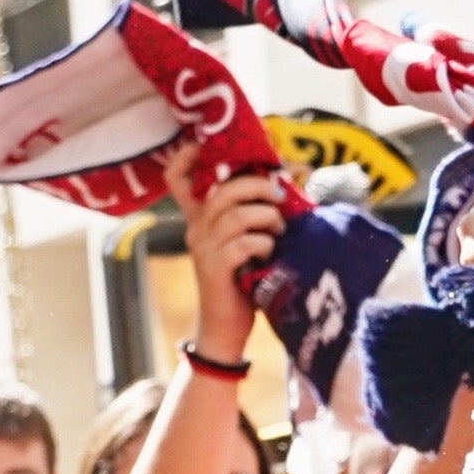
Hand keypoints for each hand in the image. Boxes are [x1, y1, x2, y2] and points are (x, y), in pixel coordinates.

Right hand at [180, 156, 288, 359]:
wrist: (227, 326)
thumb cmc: (244, 277)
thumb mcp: (247, 237)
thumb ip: (260, 208)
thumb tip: (296, 171)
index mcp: (199, 218)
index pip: (177, 179)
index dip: (187, 157)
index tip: (207, 147)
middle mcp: (196, 229)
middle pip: (223, 190)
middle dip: (258, 187)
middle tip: (278, 197)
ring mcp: (204, 249)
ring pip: (238, 215)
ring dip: (268, 219)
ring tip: (279, 231)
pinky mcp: (215, 268)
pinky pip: (245, 243)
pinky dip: (265, 243)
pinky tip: (270, 253)